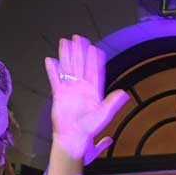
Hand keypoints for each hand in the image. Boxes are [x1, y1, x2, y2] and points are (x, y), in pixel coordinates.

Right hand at [45, 35, 129, 160]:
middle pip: (81, 66)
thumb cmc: (89, 128)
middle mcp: (82, 88)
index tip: (96, 48)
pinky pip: (55, 79)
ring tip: (65, 42)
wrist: (73, 137)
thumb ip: (113, 103)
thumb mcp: (104, 115)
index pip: (95, 71)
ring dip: (67, 56)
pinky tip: (50, 60)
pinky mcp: (59, 94)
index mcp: (94, 92)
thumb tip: (125, 93)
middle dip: (80, 52)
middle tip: (79, 37)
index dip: (95, 60)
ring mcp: (70, 90)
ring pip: (68, 68)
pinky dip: (52, 70)